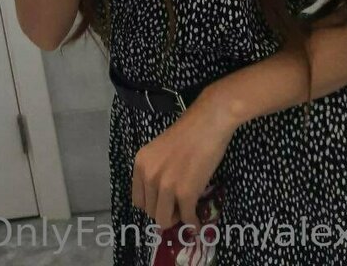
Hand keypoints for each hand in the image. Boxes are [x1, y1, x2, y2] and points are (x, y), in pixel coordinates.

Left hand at [131, 89, 236, 231]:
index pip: (138, 200)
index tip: (165, 203)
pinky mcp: (185, 193)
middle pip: (150, 212)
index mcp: (140, 164)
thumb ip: (156, 171)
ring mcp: (166, 185)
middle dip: (166, 212)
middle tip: (180, 206)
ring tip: (187, 211)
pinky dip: (192, 223)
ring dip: (177, 219)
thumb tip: (161, 197)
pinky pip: (186, 218)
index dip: (152, 204)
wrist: (208, 123)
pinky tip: (197, 222)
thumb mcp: (160, 151)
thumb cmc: (189, 132)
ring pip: (164, 220)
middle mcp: (149, 175)